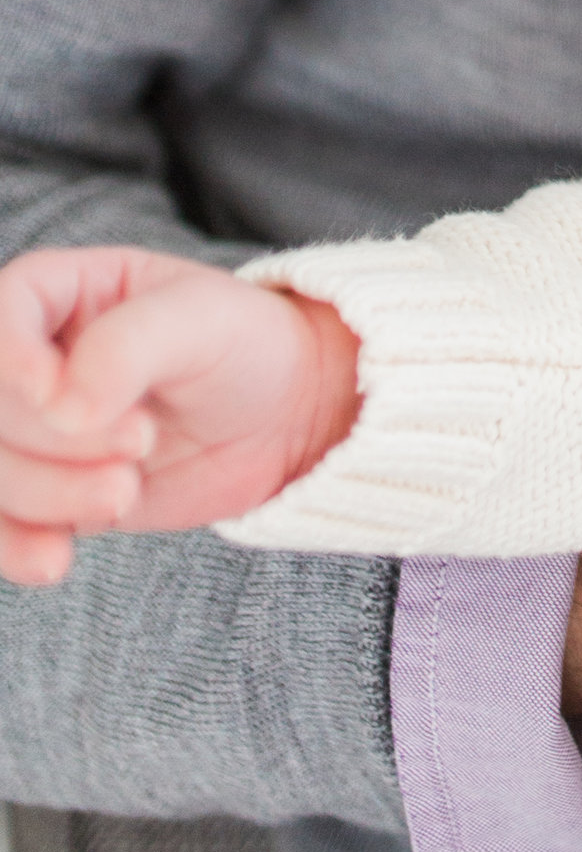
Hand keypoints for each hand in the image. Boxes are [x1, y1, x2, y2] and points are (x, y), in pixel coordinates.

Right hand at [0, 246, 360, 582]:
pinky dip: (17, 547)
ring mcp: (39, 432)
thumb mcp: (202, 321)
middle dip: (55, 438)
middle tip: (141, 440)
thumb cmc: (243, 344)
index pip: (0, 312)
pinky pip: (2, 526)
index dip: (11, 358)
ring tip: (127, 490)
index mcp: (62, 292)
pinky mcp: (50, 492)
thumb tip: (61, 407)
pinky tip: (57, 559)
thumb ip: (128, 347)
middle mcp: (36, 361)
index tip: (57, 395)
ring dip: (49, 494)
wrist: (283, 416)